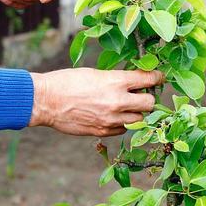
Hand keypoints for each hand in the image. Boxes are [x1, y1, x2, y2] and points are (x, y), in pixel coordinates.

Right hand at [29, 68, 163, 136]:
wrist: (46, 101)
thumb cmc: (67, 82)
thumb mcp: (95, 73)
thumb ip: (116, 79)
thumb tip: (133, 82)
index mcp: (115, 81)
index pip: (148, 79)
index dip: (157, 77)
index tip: (159, 77)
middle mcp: (117, 101)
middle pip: (150, 103)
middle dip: (149, 98)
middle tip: (143, 94)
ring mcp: (110, 119)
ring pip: (139, 120)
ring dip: (137, 113)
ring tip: (129, 106)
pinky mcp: (102, 131)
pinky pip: (123, 130)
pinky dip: (123, 124)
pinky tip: (115, 116)